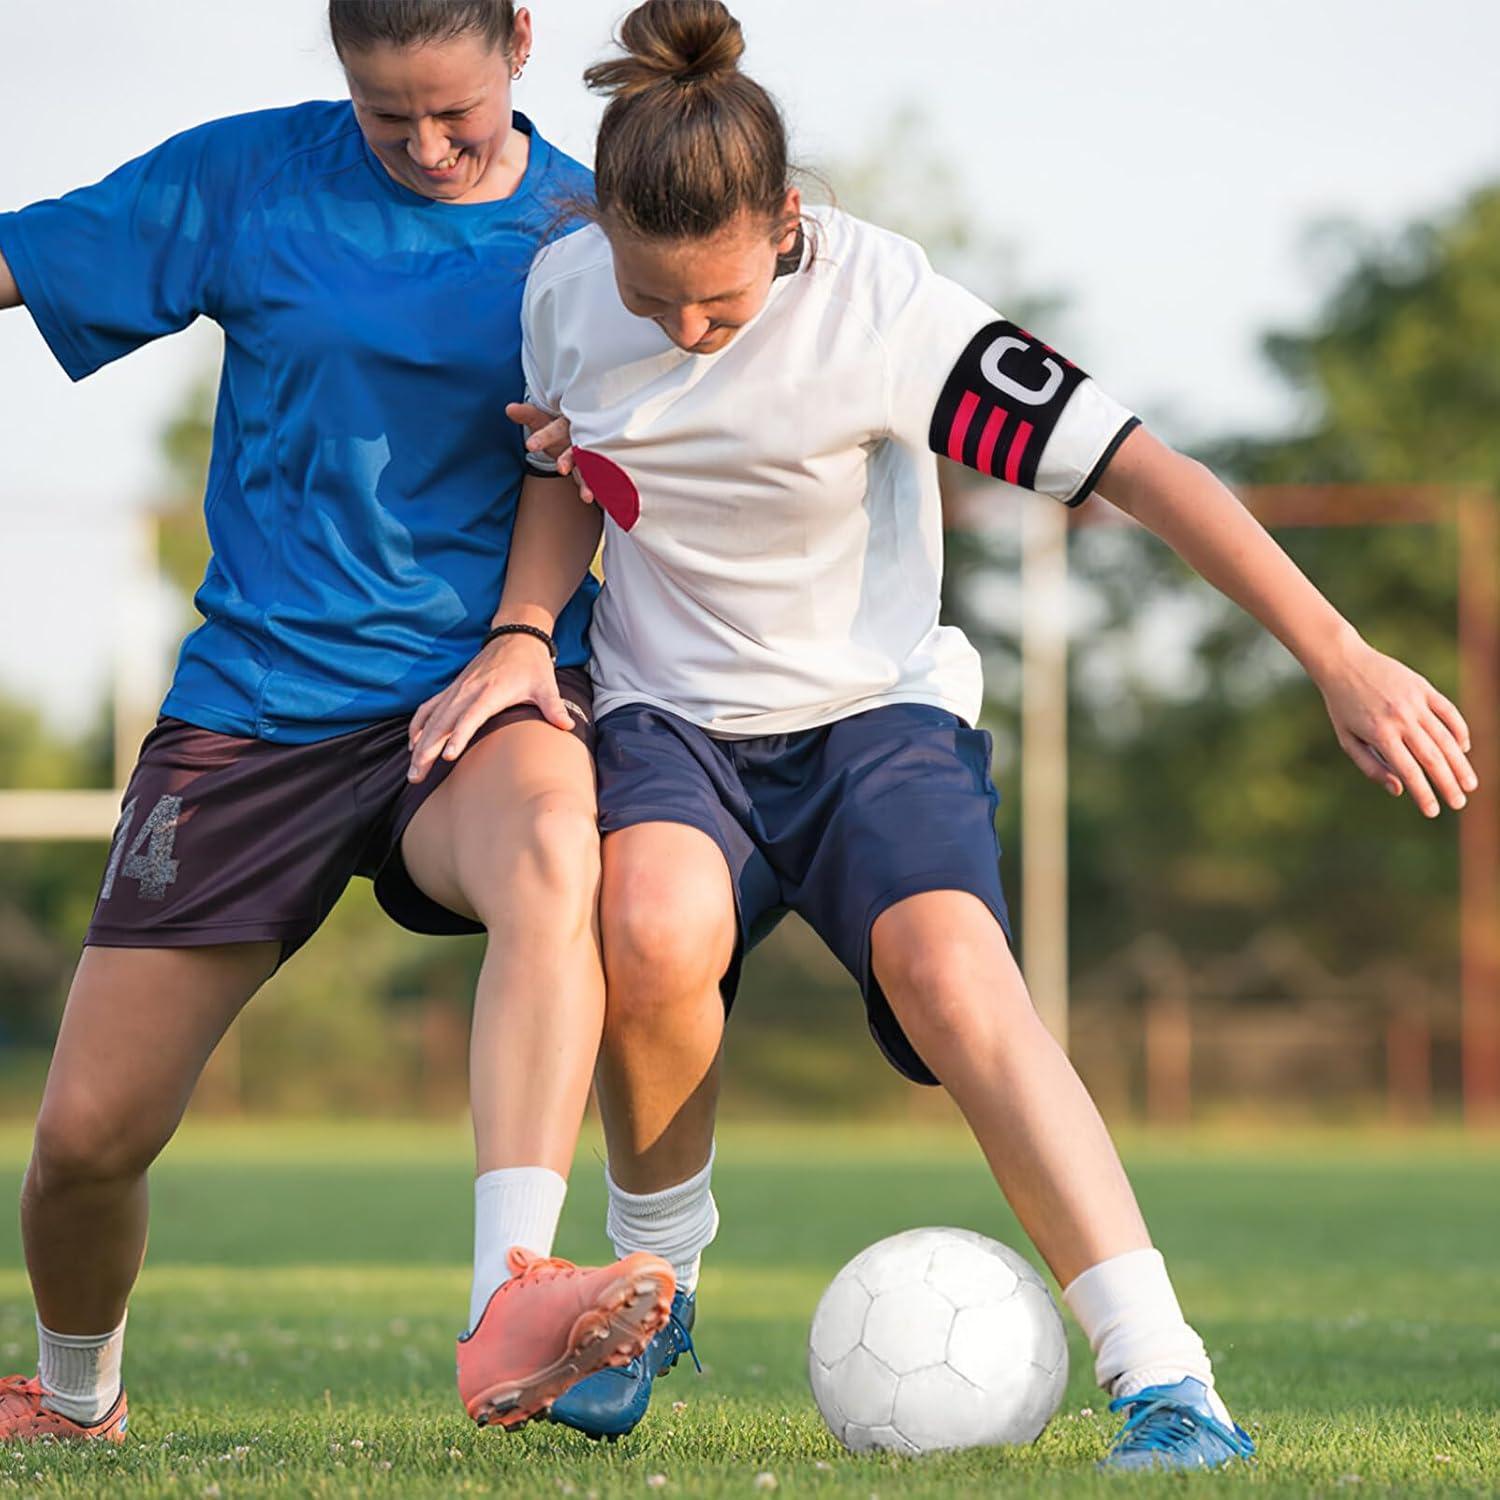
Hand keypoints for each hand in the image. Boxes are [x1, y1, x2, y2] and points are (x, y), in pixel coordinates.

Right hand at [407, 634, 574, 782]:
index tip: (448, 756)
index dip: (459, 735)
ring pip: (431, 718)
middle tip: (417, 776)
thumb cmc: (531, 665)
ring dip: (419, 744)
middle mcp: (468, 690)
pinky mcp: (452, 688)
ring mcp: (457, 689)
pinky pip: (429, 707)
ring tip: (413, 770)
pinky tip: (414, 743)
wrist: (515, 636)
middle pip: (443, 722)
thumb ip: (554, 706)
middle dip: (427, 750)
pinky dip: (418, 725)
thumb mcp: (545, 684)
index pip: (471, 716)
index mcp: (491, 692)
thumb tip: (568, 726)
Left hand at [506, 402, 594, 503]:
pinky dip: (597, 488)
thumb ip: (527, 415)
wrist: (584, 433)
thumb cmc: (559, 429)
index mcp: (566, 423)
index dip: (543, 437)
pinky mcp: (597, 467)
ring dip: (587, 481)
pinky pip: (598, 478)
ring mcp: (591, 453)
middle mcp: (581, 437)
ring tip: (587, 497)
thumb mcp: (542, 421)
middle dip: (568, 459)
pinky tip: (596, 500)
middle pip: (574, 448)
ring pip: (590, 466)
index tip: (530, 446)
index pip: (554, 429)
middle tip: (561, 469)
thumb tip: (510, 408)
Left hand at [1316, 637, 1477, 816]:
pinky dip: (1459, 731)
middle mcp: (1401, 719)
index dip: (1424, 794)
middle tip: (1459, 803)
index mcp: (1380, 734)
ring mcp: (1415, 702)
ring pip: (1445, 738)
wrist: (1344, 663)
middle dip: (1448, 784)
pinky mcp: (1424, 687)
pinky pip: (1449, 712)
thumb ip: (1371, 766)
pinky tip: (1463, 749)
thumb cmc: (1343, 706)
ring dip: (1460, 764)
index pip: (1409, 771)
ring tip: (1469, 784)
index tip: (1433, 812)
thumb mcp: (1347, 739)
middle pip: (1433, 758)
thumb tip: (1399, 790)